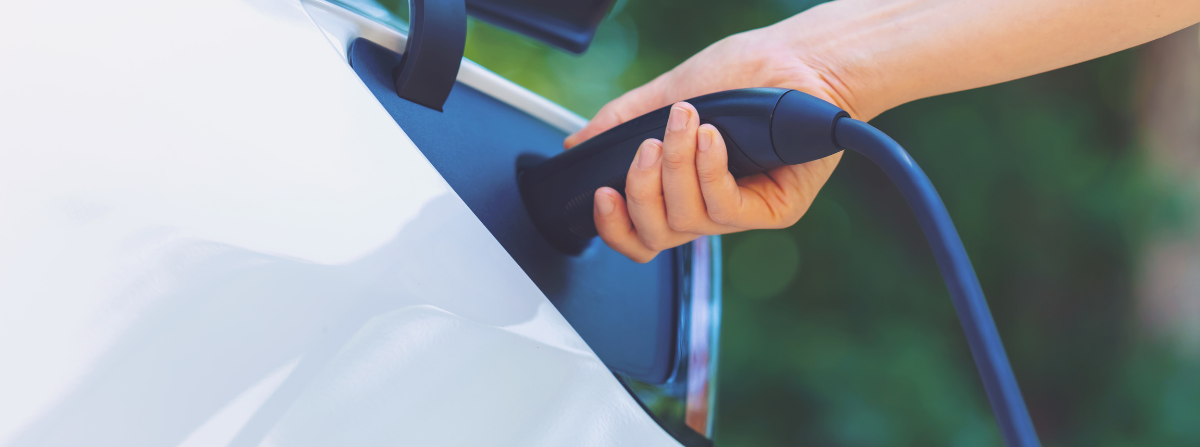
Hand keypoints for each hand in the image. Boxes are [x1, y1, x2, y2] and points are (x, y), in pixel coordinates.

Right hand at [566, 26, 860, 262]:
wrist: (797, 61)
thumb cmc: (744, 75)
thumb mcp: (669, 92)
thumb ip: (622, 122)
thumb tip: (578, 145)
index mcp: (680, 190)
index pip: (640, 234)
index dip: (614, 228)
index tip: (602, 194)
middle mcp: (708, 207)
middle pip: (656, 236)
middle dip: (641, 192)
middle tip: (648, 146)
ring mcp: (740, 212)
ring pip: (688, 221)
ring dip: (677, 169)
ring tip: (685, 123)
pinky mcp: (773, 210)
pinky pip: (725, 210)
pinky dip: (709, 172)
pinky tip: (711, 139)